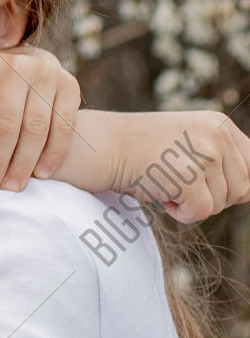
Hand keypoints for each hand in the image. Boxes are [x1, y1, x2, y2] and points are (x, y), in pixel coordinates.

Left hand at [0, 46, 80, 188]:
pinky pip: (63, 127)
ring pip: (36, 128)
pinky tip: (41, 175)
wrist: (35, 69)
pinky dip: (53, 154)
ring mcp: (48, 74)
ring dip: (24, 162)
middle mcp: (18, 64)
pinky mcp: (71, 86)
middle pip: (7, 123)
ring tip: (13, 187)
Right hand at [107, 109, 249, 225]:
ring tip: (165, 184)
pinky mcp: (189, 175)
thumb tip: (248, 193)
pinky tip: (161, 194)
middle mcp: (217, 133)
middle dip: (211, 197)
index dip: (231, 186)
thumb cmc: (140, 151)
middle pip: (242, 189)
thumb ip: (221, 162)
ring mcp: (205, 153)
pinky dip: (180, 213)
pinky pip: (201, 212)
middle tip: (178, 184)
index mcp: (220, 124)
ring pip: (221, 204)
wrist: (101, 146)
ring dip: (192, 205)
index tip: (202, 185)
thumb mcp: (188, 145)